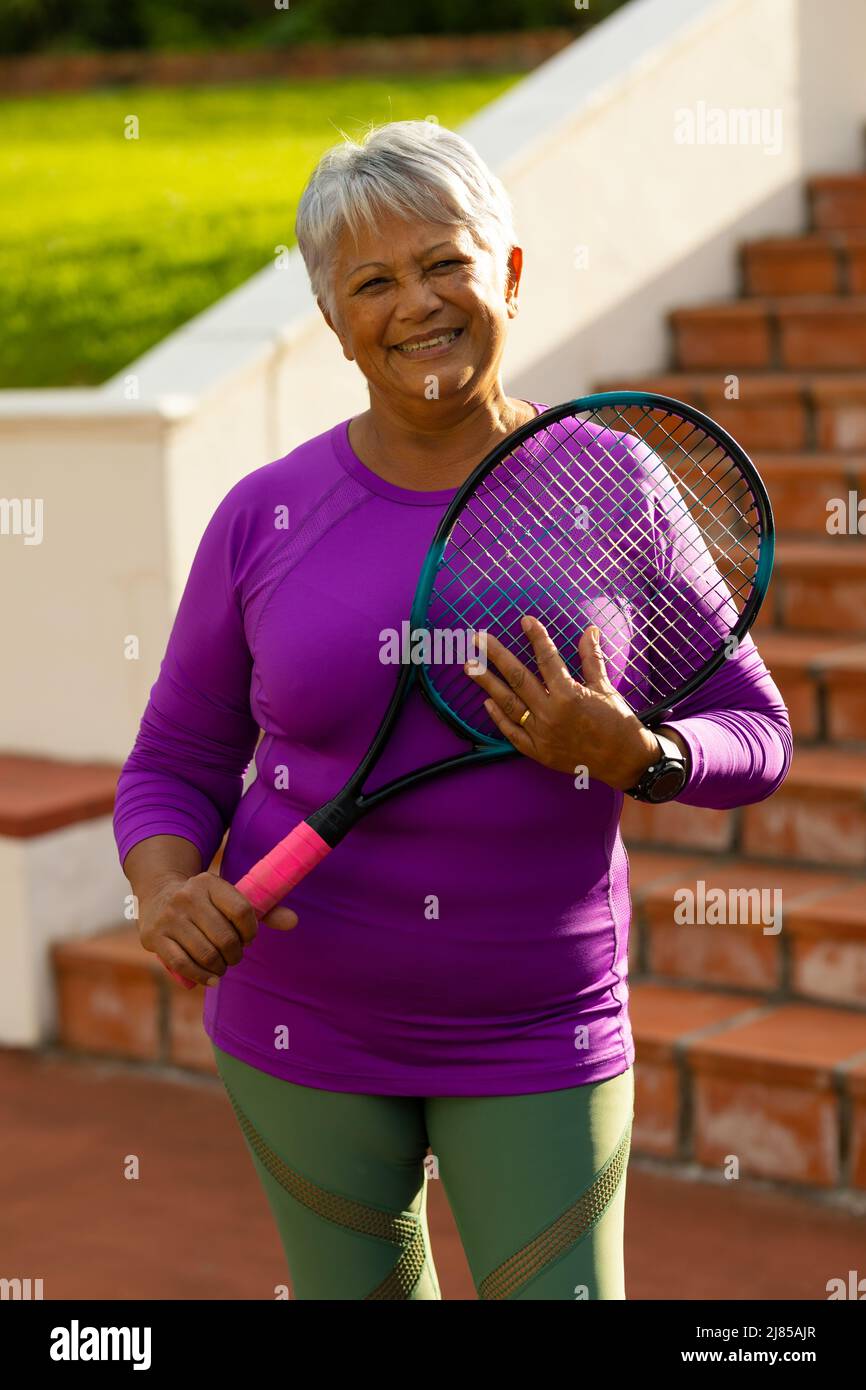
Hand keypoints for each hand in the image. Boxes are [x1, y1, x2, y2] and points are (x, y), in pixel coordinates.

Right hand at [138, 871, 297, 987]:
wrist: (158, 893)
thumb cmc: (205, 902)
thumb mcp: (229, 897)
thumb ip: (263, 910)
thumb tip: (293, 922)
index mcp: (209, 882)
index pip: (243, 911)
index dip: (251, 931)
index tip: (248, 938)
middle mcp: (187, 897)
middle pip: (225, 937)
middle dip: (236, 954)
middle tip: (234, 956)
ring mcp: (169, 918)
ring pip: (206, 954)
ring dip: (220, 967)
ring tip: (222, 966)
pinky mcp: (154, 938)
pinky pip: (183, 965)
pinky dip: (202, 977)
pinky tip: (211, 979)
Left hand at [464, 616, 660, 791]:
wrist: (624, 761)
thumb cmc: (618, 722)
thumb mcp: (606, 688)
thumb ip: (592, 659)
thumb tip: (590, 630)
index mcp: (569, 694)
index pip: (547, 658)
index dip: (536, 637)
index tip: (525, 620)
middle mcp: (551, 713)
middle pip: (517, 678)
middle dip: (495, 656)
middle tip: (477, 639)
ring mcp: (542, 734)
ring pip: (508, 704)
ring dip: (487, 683)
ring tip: (469, 666)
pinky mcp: (539, 751)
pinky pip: (513, 733)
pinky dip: (498, 718)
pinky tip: (486, 702)